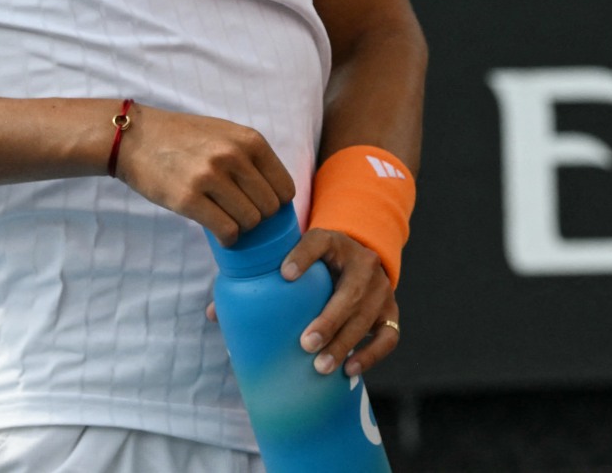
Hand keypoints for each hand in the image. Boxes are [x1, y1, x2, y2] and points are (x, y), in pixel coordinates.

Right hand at [112, 105, 296, 244]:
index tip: (261, 206)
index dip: (276, 203)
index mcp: (249, 140)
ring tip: (228, 220)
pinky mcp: (188, 198)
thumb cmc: (184, 138)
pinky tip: (221, 233)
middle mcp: (234, 156)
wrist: (136, 138)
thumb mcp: (226, 134)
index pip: (285, 187)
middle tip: (241, 215)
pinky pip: (226, 230)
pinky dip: (227, 238)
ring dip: (242, 227)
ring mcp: (210, 177)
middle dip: (259, 217)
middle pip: (269, 207)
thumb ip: (251, 157)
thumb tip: (277, 194)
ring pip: (250, 221)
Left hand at [282, 229, 398, 376]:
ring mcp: (382, 289)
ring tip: (321, 366)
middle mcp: (365, 263)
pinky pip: (388, 336)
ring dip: (344, 343)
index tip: (285, 275)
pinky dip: (371, 355)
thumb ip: (274, 272)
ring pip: (367, 317)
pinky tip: (349, 369)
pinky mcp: (391, 312)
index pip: (320, 242)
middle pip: (351, 291)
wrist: (360, 263)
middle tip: (306, 343)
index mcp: (337, 244)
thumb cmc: (322, 264)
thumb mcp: (304, 256)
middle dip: (330, 320)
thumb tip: (221, 310)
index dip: (304, 256)